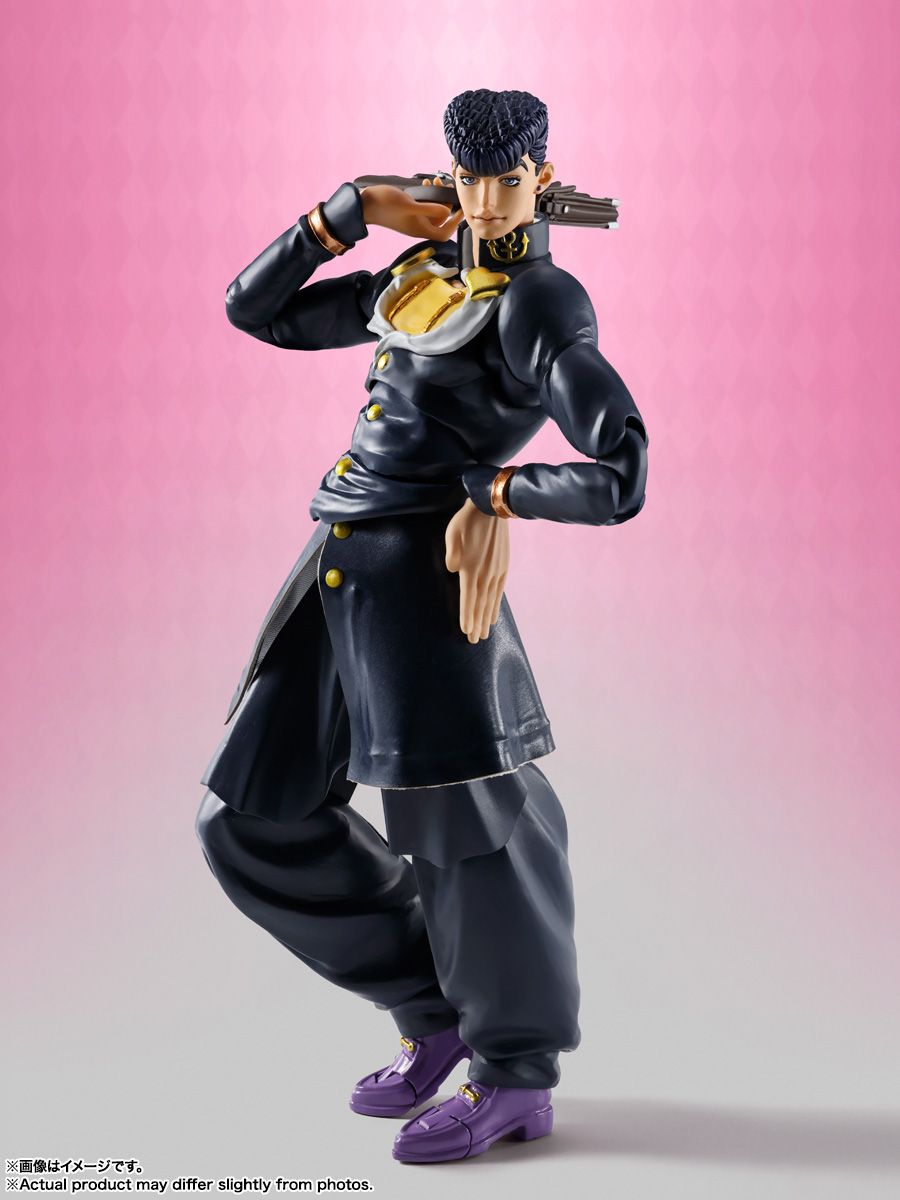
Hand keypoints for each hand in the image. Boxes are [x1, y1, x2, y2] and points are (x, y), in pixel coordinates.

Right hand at [361, 184, 463, 241]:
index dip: (455, 224)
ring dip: (437, 196)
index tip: (460, 209)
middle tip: (445, 187)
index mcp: (421, 229)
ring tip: (435, 182)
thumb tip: (447, 211)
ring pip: (432, 210)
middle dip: (446, 203)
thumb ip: (430, 209)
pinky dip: (427, 195)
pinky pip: (423, 205)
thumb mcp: (410, 205)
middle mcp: (418, 226)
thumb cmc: (385, 205)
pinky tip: (425, 184)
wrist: (364, 204)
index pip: (445, 234)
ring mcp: (413, 218)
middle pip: (441, 220)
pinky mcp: (408, 211)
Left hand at [445, 499, 509, 642]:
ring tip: (484, 634)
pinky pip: (499, 592)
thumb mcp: (452, 533)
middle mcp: (485, 574)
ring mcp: (496, 572)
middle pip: (480, 605)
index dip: (467, 616)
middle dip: (477, 624)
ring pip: (490, 601)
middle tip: (474, 640)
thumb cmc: (467, 521)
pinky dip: (496, 606)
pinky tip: (494, 616)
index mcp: (470, 567)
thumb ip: (452, 553)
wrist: (492, 508)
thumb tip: (453, 570)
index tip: (466, 631)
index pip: (468, 598)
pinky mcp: (503, 567)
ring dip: (486, 619)